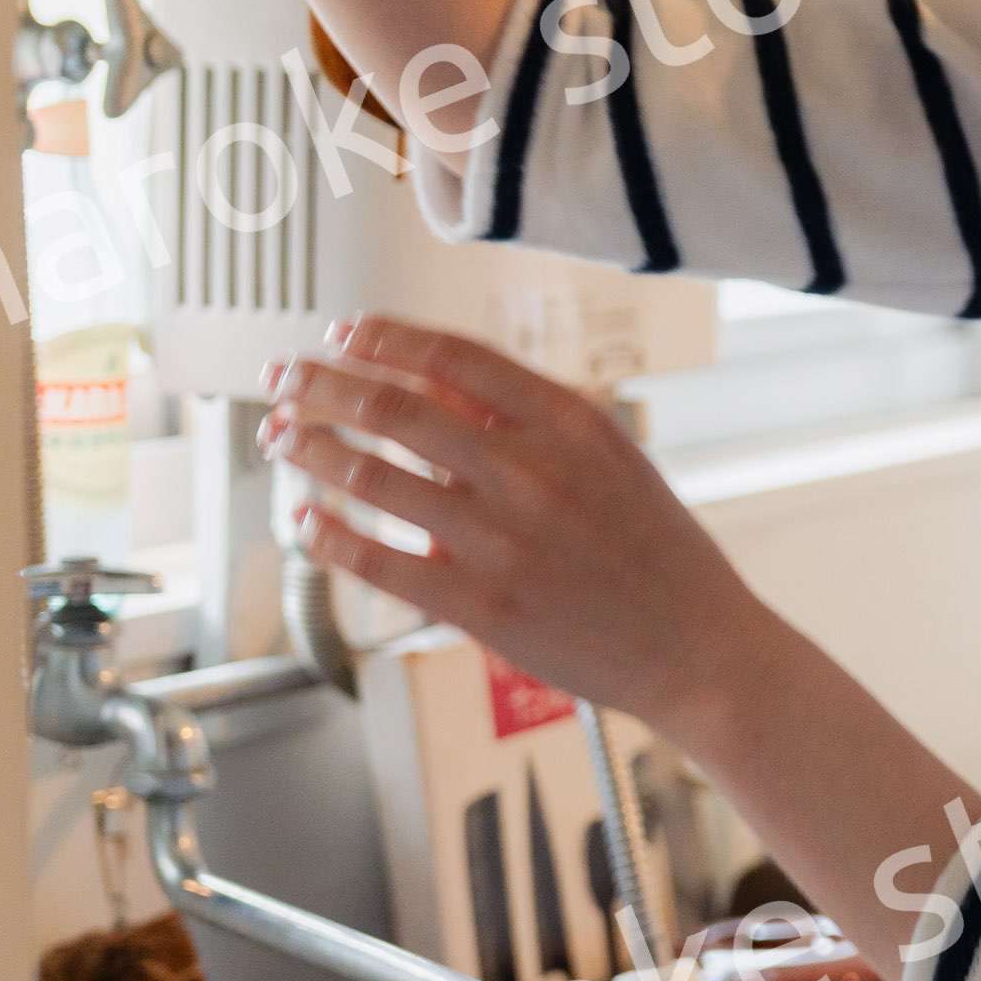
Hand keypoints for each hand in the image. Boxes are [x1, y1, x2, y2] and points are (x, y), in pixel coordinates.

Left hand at [267, 316, 783, 734]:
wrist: (699, 647)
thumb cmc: (660, 554)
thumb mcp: (613, 461)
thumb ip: (531, 422)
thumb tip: (435, 388)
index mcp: (572, 423)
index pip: (453, 357)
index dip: (382, 338)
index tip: (340, 333)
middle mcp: (533, 471)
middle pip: (394, 407)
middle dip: (321, 384)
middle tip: (282, 377)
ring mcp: (503, 539)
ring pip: (371, 476)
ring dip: (310, 449)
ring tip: (281, 438)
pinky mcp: (480, 603)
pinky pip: (378, 560)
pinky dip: (328, 535)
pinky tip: (305, 519)